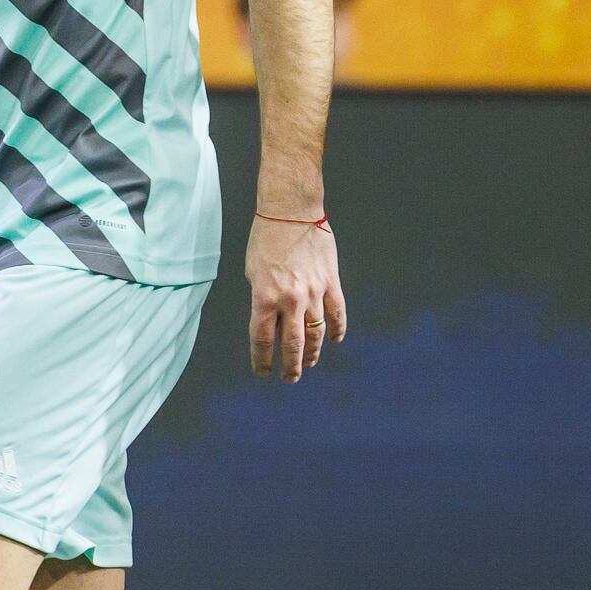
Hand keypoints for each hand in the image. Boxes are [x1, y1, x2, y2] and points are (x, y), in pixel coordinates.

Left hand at [247, 213, 346, 383]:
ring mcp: (313, 292)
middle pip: (292, 344)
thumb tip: (272, 323)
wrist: (291, 210)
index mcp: (264, 297)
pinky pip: (337, 312)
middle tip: (290, 378)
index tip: (264, 373)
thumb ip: (263, 300)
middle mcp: (289, 299)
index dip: (262, 361)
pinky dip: (336, 329)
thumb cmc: (266, 239)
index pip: (262, 340)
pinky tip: (334, 340)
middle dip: (291, 366)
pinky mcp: (331, 281)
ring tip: (310, 363)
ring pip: (316, 333)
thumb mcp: (253, 272)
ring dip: (312, 352)